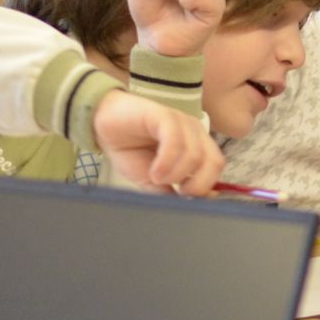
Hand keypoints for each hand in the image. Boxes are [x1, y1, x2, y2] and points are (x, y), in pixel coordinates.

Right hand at [92, 89, 223, 194]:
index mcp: (197, 145)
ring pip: (195, 154)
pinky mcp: (163, 115)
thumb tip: (189, 204)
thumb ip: (169, 191)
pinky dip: (167, 162)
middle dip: (197, 184)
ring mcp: (181, 122)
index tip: (186, 197)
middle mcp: (194, 133)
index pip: (216, 167)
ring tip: (156, 178)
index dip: (206, 186)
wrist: (103, 123)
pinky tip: (154, 172)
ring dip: (176, 174)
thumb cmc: (130, 149)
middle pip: (214, 162)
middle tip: (176, 191)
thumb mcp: (151, 178)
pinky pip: (175, 140)